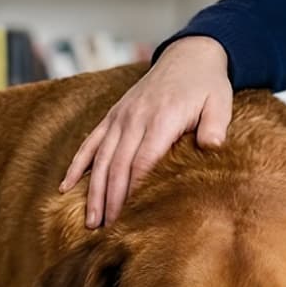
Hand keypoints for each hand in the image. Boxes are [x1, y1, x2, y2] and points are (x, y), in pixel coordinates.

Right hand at [59, 37, 233, 227]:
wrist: (189, 55)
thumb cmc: (207, 85)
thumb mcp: (220, 101)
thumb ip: (215, 125)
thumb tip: (212, 146)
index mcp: (161, 118)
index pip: (143, 161)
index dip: (133, 191)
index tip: (129, 218)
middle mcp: (135, 118)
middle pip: (117, 165)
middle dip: (110, 200)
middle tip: (106, 231)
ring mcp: (120, 117)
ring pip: (100, 159)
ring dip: (93, 191)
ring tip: (90, 221)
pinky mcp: (113, 116)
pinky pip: (90, 143)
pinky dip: (77, 165)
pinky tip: (65, 187)